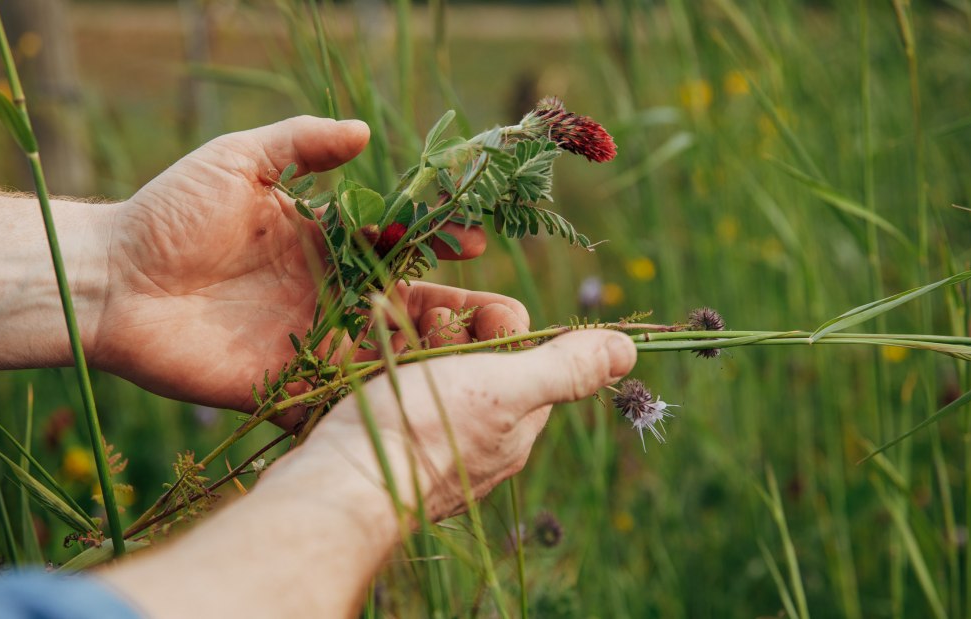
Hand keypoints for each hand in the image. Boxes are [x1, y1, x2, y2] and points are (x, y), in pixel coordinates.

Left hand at [89, 116, 527, 417]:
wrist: (110, 279)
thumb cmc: (169, 212)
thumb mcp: (236, 161)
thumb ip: (300, 145)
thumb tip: (362, 132)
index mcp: (324, 245)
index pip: (399, 246)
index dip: (438, 244)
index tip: (474, 240)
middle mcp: (327, 297)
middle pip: (406, 308)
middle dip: (455, 313)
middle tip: (499, 318)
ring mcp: (308, 345)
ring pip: (385, 358)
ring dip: (427, 360)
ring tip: (469, 359)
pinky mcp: (283, 389)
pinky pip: (339, 401)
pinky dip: (376, 406)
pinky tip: (417, 407)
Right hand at [103, 330, 635, 618]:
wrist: (339, 484)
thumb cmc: (424, 431)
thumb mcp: (505, 389)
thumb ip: (565, 368)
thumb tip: (630, 350)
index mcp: (518, 424)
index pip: (524, 349)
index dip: (494, 321)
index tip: (458, 317)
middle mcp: (482, 437)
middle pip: (477, 357)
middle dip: (449, 330)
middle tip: (419, 328)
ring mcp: (432, 443)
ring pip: (431, 370)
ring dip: (411, 342)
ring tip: (385, 337)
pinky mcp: (388, 442)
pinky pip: (394, 389)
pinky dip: (382, 366)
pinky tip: (363, 361)